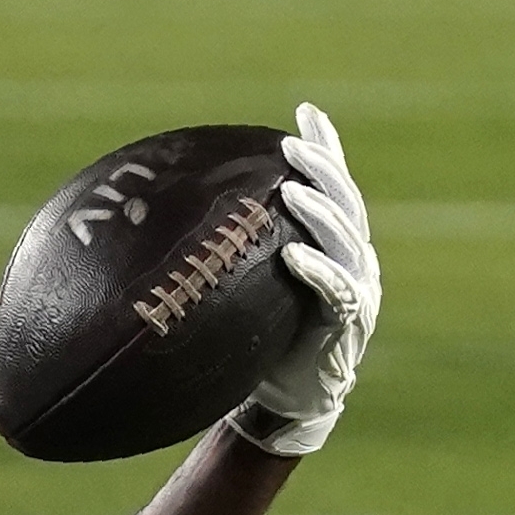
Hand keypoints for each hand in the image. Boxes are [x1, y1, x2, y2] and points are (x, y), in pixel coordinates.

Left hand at [230, 102, 378, 457]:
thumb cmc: (258, 343)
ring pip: (347, 239)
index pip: (334, 186)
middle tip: (294, 146)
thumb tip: (156, 227)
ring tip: (291, 189)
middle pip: (345, 202)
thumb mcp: (242, 290)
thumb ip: (227, 255)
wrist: (284, 402)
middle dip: (324, 169)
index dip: (326, 147)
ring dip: (320, 212)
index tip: (305, 112)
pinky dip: (318, 270)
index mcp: (334, 245)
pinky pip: (338, 291)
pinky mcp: (350, 324)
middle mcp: (354, 260)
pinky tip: (293, 254)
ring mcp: (359, 290)